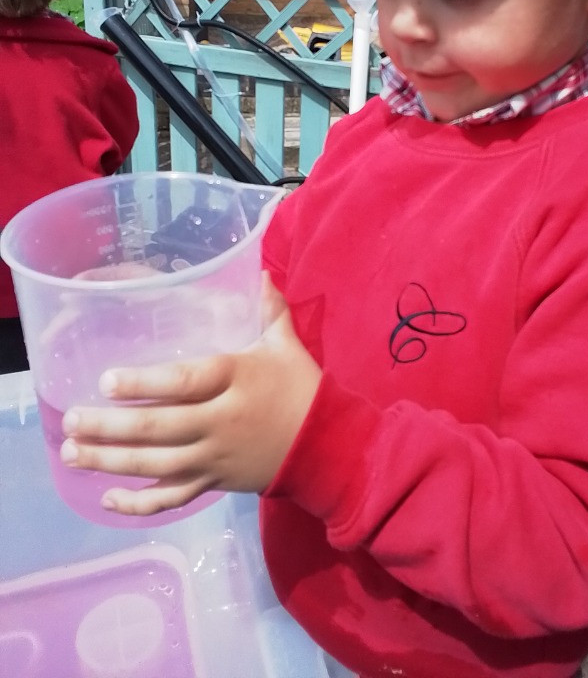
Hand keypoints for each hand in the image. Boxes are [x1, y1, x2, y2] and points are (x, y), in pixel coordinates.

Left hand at [59, 274, 320, 516]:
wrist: (327, 447)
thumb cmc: (302, 388)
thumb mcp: (286, 344)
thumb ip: (268, 309)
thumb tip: (260, 271)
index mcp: (235, 381)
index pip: (184, 383)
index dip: (143, 384)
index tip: (106, 382)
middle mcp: (220, 422)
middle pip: (159, 428)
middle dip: (110, 427)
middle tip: (72, 420)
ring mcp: (215, 457)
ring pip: (156, 466)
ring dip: (111, 461)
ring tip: (72, 454)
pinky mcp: (215, 483)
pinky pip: (173, 499)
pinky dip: (139, 505)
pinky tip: (107, 500)